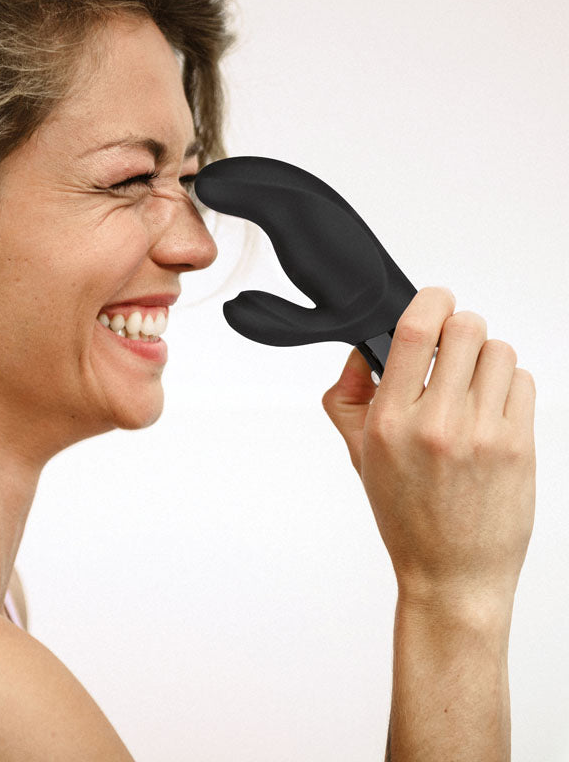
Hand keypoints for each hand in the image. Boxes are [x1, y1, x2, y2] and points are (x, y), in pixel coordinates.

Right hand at [322, 287, 535, 612]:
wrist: (452, 573)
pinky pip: (523, 383)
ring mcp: (483, 434)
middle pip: (466, 329)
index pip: (415, 330)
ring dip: (486, 357)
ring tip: (473, 384)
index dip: (430, 300)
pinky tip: (492, 409)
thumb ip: (350, 395)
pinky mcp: (519, 447)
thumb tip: (361, 349)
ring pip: (500, 351)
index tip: (433, 301)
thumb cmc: (406, 515)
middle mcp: (437, 423)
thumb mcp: (360, 453)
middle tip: (452, 351)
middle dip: (460, 329)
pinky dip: (508, 385)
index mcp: (390, 420)